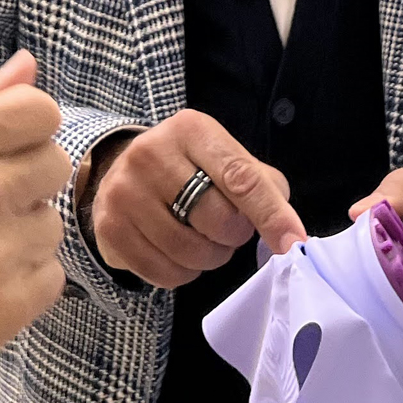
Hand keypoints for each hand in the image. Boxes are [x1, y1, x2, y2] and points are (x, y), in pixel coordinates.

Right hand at [83, 110, 308, 288]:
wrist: (122, 171)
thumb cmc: (190, 169)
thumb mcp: (225, 159)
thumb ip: (261, 187)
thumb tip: (290, 235)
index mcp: (190, 129)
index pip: (240, 177)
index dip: (271, 214)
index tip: (294, 243)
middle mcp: (150, 153)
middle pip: (217, 219)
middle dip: (233, 236)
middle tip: (227, 229)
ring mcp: (124, 190)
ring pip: (190, 251)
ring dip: (209, 258)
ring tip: (202, 240)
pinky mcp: (109, 226)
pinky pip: (163, 273)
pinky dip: (183, 274)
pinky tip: (178, 254)